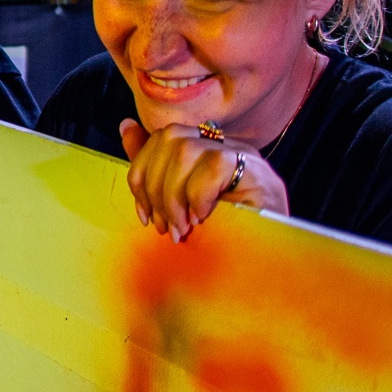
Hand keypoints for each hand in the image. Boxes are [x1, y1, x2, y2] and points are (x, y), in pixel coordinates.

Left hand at [119, 120, 287, 240]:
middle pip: (168, 139)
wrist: (266, 266)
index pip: (161, 138)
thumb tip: (124, 126)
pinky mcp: (256, 170)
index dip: (141, 173)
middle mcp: (223, 145)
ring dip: (173, 196)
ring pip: (184, 150)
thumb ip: (153, 169)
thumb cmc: (223, 237)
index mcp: (204, 149)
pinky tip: (204, 218)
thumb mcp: (180, 204)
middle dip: (154, 187)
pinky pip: (212, 165)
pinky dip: (199, 196)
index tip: (145, 214)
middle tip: (165, 226)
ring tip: (183, 228)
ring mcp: (242, 155)